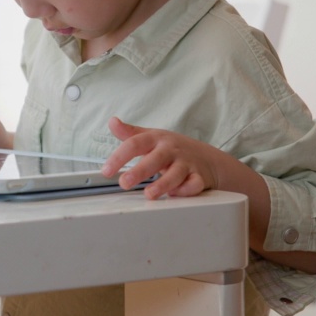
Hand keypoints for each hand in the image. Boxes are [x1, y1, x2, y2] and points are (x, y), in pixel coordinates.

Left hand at [100, 117, 220, 198]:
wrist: (209, 158)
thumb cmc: (174, 148)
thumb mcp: (152, 136)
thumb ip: (130, 133)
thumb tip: (112, 121)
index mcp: (156, 139)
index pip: (135, 144)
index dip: (119, 157)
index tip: (106, 171)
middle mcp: (171, 150)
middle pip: (155, 159)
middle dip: (139, 171)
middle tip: (124, 183)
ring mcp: (186, 163)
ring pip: (175, 173)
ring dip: (162, 184)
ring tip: (149, 194)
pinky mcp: (199, 177)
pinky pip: (194, 184)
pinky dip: (186, 190)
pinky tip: (175, 194)